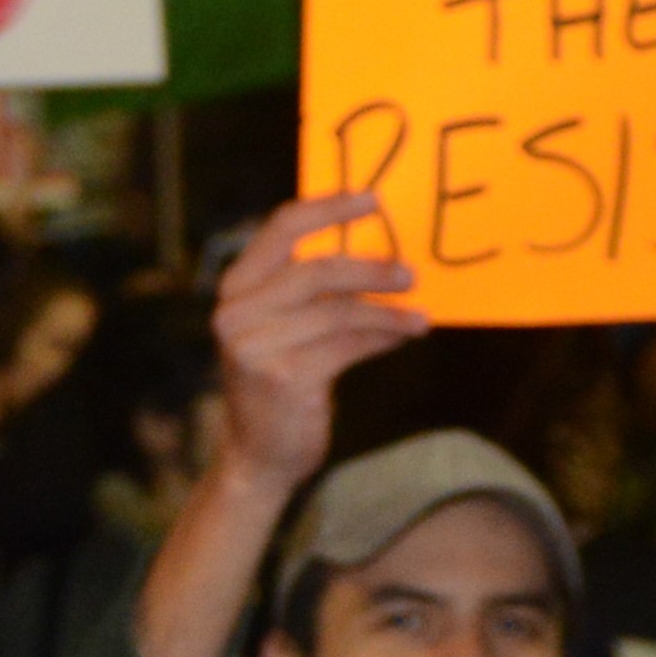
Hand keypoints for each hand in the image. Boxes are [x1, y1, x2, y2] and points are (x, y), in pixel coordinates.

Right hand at [196, 187, 422, 526]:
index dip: (329, 209)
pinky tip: (406, 335)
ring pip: (337, 309)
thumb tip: (381, 255)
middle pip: (316, 270)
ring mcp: (255, 346)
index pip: (281, 228)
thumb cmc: (281, 385)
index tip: (374, 200)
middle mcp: (236, 313)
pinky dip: (383, 336)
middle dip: (370, 269)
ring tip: (419, 315)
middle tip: (411, 273)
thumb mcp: (283, 329)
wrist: (259, 456)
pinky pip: (347, 344)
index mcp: (236, 289)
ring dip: (385, 309)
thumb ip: (310, 291)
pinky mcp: (283, 377)